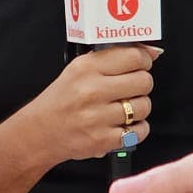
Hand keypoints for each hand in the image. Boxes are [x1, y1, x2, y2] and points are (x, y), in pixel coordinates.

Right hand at [20, 44, 159, 162]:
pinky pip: (139, 131)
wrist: (40, 131)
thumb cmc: (62, 100)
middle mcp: (91, 91)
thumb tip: (151, 52)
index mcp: (86, 68)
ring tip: (123, 109)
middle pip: (144, 81)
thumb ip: (113, 58)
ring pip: (143, 107)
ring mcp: (97, 117)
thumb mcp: (79, 69)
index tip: (140, 65)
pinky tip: (122, 125)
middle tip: (130, 89)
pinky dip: (135, 129)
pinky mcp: (102, 140)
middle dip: (141, 85)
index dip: (143, 60)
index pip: (133, 56)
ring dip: (138, 109)